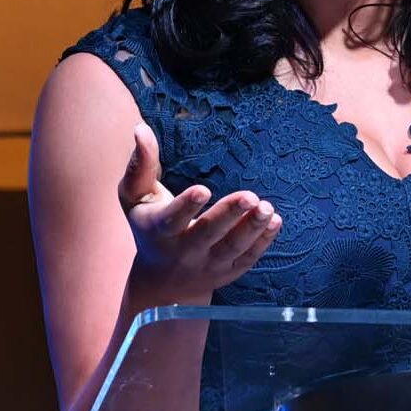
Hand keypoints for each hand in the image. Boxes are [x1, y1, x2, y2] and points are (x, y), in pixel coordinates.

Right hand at [118, 120, 281, 301]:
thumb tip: (141, 128)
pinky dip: (263, 242)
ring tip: (268, 208)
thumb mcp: (135, 198)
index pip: (172, 219)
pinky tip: (275, 221)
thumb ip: (140, 166)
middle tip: (250, 196)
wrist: (162, 282)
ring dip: (251, 228)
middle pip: (208, 234)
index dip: (186, 206)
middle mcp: (184, 251)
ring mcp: (208, 263)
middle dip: (228, 215)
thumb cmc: (148, 226)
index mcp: (159, 230)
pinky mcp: (228, 271)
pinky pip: (248, 258)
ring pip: (232, 248)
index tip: (203, 189)